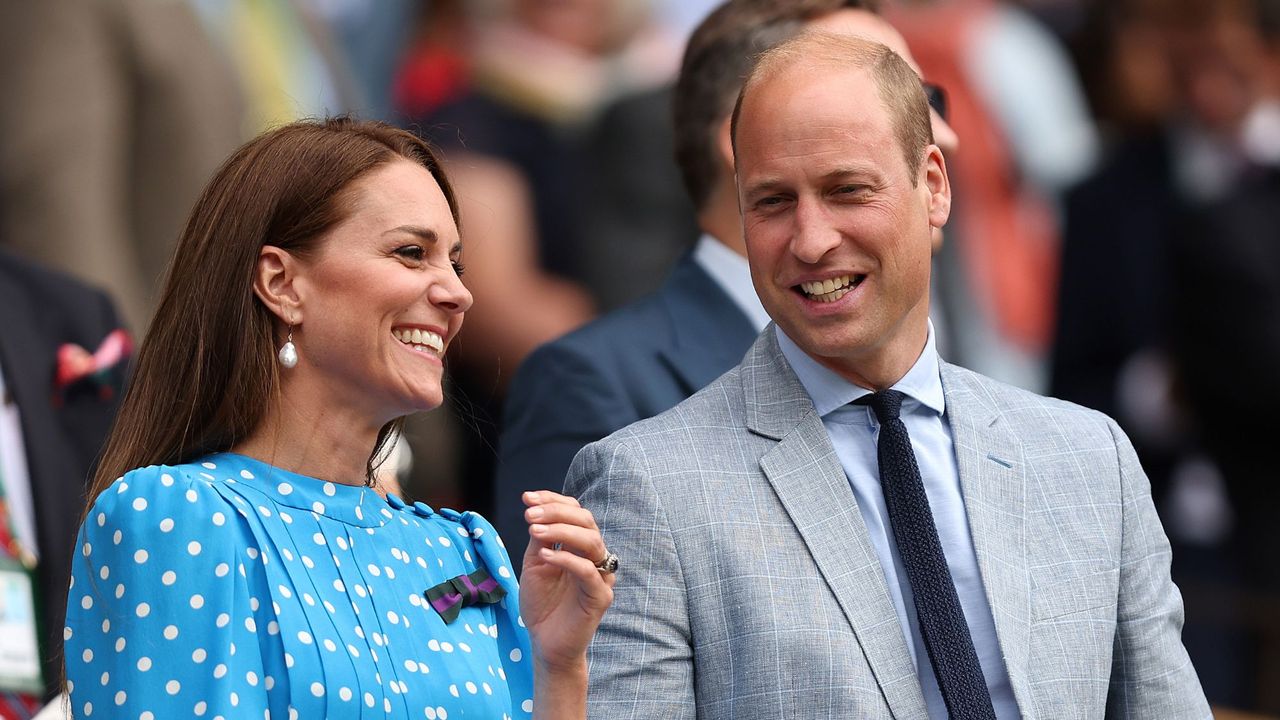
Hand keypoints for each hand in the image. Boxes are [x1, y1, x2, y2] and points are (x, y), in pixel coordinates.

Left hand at [518, 491, 614, 673]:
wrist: (545, 643)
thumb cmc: (541, 604)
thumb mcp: (535, 564)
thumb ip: (540, 540)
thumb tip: (536, 511)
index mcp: (580, 546)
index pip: (574, 512)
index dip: (553, 500)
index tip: (527, 498)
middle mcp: (594, 556)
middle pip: (585, 521)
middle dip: (556, 512)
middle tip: (529, 514)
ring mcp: (600, 576)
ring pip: (591, 541)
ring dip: (561, 530)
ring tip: (534, 530)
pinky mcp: (601, 596)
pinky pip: (588, 571)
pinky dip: (566, 559)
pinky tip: (545, 555)